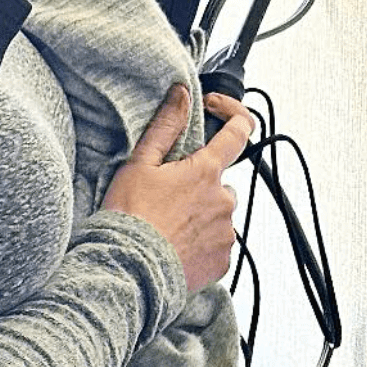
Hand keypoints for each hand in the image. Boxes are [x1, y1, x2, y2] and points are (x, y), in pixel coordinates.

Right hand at [104, 85, 251, 294]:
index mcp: (207, 172)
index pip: (239, 131)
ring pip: (220, 214)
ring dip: (202, 215)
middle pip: (221, 181)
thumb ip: (166, 125)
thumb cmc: (129, 217)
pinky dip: (202, 242)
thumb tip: (182, 94)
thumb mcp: (140, 164)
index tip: (218, 111)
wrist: (127, 272)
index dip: (232, 114)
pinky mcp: (223, 261)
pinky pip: (219, 244)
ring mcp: (227, 232)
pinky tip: (176, 246)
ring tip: (168, 227)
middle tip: (169, 198)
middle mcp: (224, 200)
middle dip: (201, 185)